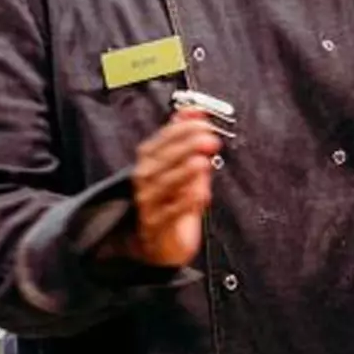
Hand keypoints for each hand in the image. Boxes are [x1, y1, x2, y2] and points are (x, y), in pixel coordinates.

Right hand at [105, 110, 221, 266]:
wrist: (159, 242)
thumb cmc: (170, 200)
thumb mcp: (180, 164)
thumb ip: (186, 138)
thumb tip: (195, 111)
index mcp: (149, 160)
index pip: (162, 138)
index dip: (182, 128)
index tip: (203, 122)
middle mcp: (145, 179)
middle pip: (162, 159)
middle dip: (186, 146)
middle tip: (209, 139)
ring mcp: (149, 203)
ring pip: (164, 184)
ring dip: (184, 171)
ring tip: (202, 162)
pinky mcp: (158, 226)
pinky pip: (170, 212)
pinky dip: (185, 201)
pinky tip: (200, 192)